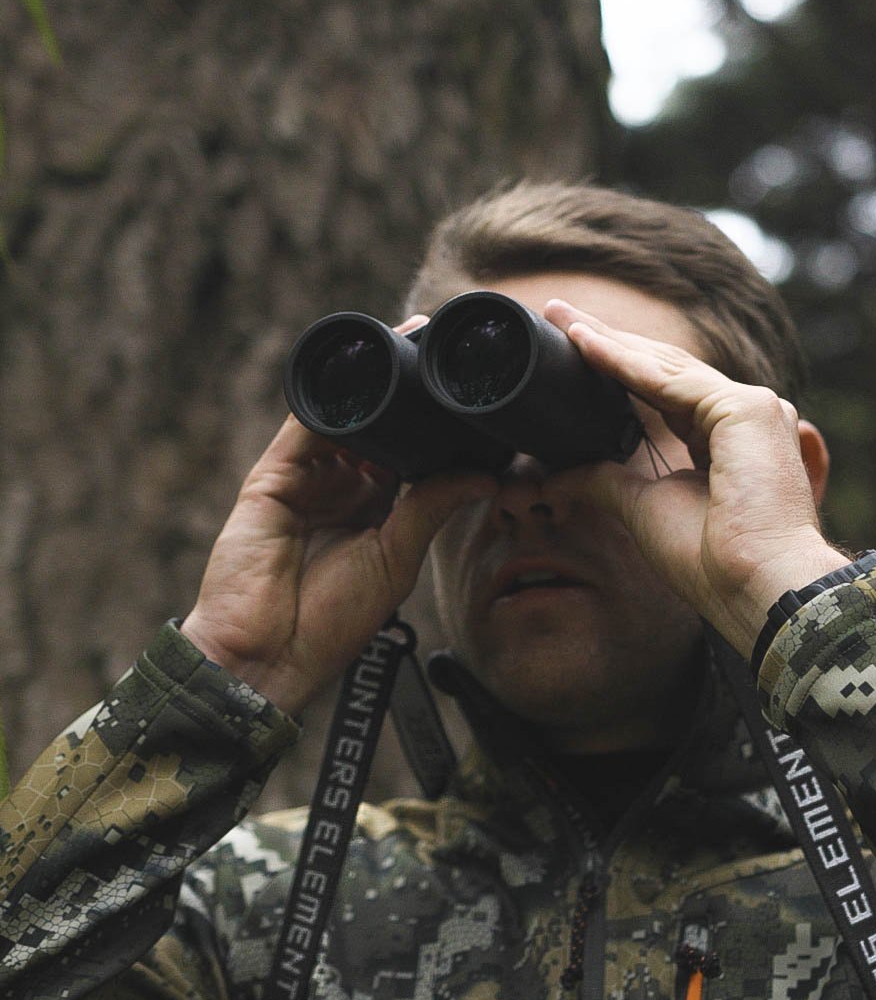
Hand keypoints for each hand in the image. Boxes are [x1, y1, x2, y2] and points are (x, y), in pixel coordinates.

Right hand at [181, 318, 494, 716]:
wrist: (266, 653)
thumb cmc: (331, 621)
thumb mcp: (395, 559)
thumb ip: (431, 508)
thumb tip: (486, 475)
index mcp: (375, 510)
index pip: (408, 453)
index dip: (434, 424)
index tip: (466, 393)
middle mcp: (342, 488)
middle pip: (376, 426)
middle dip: (405, 392)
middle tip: (440, 352)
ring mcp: (306, 479)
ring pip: (342, 417)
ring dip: (372, 383)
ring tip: (409, 346)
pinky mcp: (273, 476)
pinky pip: (304, 426)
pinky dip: (330, 395)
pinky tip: (359, 369)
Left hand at [544, 300, 848, 658]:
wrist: (752, 587)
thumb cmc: (711, 560)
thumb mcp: (642, 507)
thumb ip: (604, 480)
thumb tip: (557, 477)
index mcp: (724, 439)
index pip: (660, 390)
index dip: (613, 366)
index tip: (571, 348)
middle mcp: (742, 415)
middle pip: (660, 369)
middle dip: (606, 341)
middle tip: (558, 313)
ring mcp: (750, 408)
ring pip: (664, 367)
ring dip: (608, 341)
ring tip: (562, 318)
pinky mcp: (746, 409)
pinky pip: (670, 380)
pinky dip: (623, 362)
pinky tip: (584, 344)